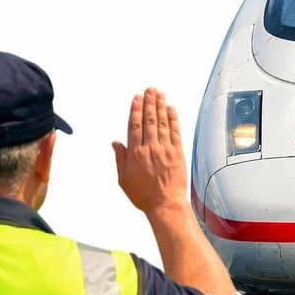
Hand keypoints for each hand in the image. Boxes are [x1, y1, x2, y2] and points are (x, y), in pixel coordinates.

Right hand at [113, 88, 189, 215]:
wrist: (165, 205)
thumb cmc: (143, 195)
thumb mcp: (124, 179)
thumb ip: (120, 158)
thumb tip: (116, 143)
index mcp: (136, 154)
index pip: (135, 126)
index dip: (136, 110)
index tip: (137, 98)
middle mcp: (150, 148)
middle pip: (150, 120)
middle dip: (149, 103)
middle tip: (149, 90)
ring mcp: (166, 150)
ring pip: (162, 123)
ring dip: (161, 107)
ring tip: (159, 94)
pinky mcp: (178, 154)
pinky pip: (175, 132)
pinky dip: (173, 119)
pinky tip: (171, 109)